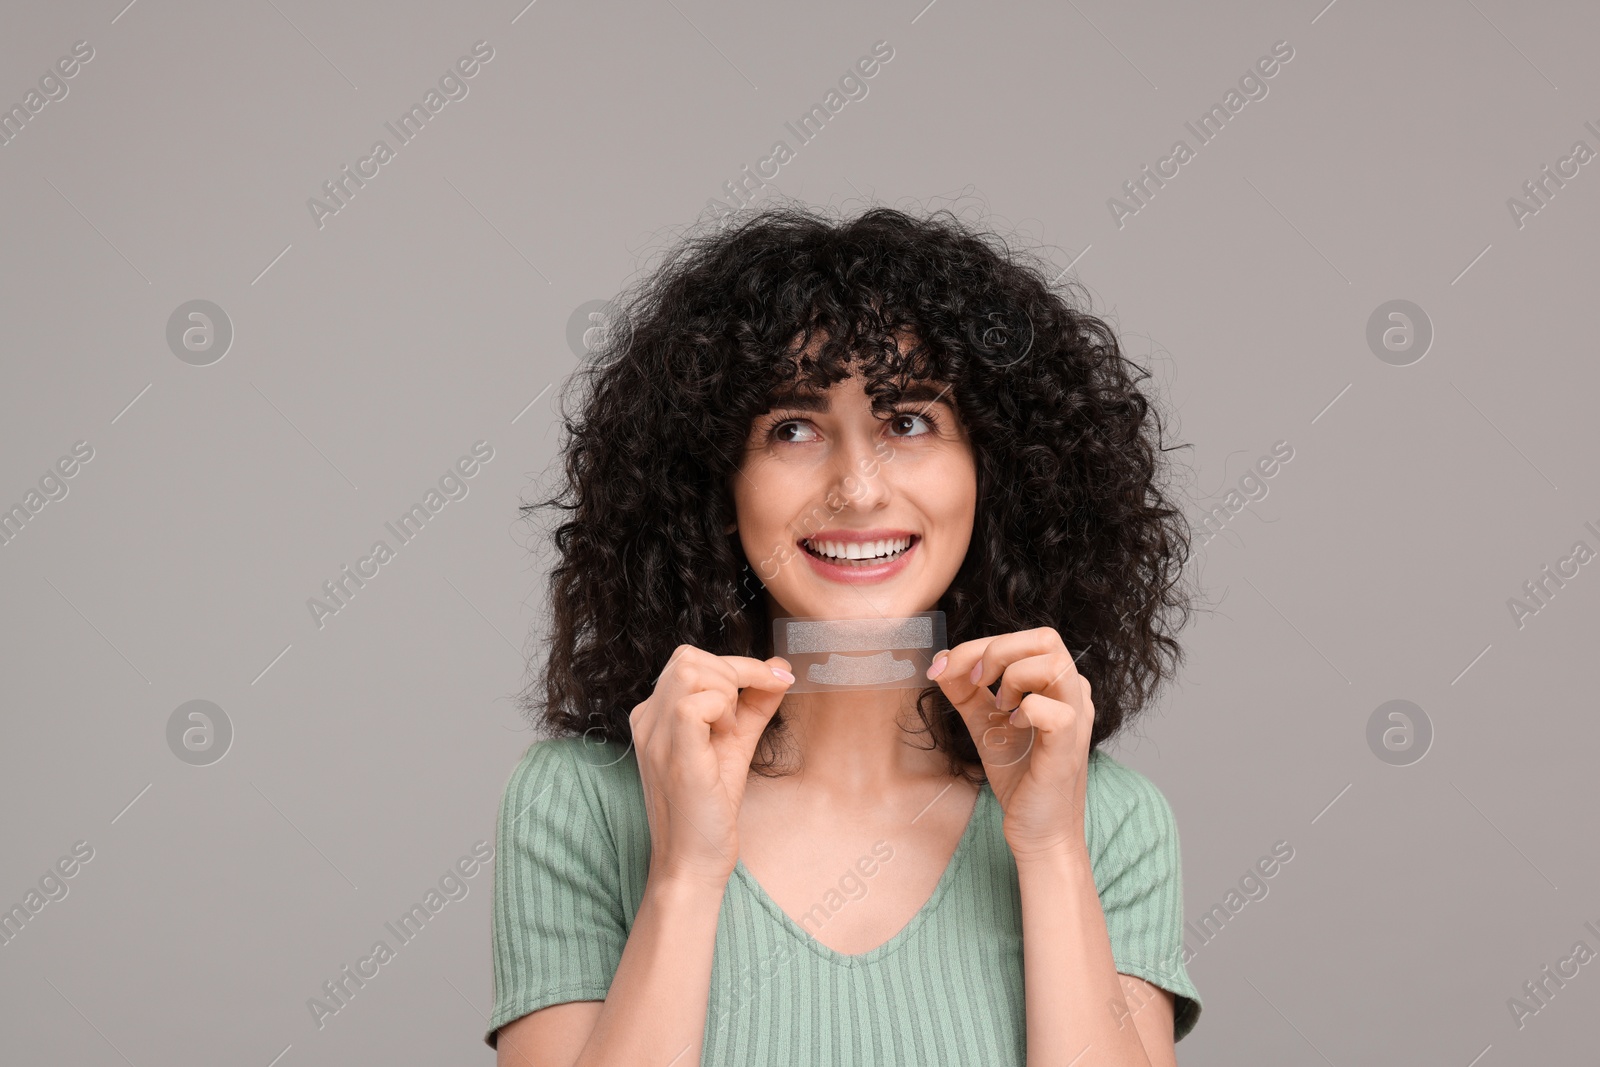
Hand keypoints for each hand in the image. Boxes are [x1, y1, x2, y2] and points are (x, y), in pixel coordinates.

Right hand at [630, 645, 793, 888]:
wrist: (694, 862)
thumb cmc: (709, 809)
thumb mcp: (735, 745)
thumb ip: (754, 706)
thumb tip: (780, 670)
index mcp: (656, 716)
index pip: (690, 661)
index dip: (738, 665)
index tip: (777, 679)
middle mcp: (648, 720)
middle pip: (689, 657)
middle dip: (734, 672)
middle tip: (750, 708)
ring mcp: (655, 735)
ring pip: (691, 670)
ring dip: (727, 690)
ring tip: (730, 729)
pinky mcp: (673, 753)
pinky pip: (694, 702)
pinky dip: (721, 710)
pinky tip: (724, 738)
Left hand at [926, 627, 1094, 859]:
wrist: (1035, 830)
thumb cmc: (1019, 776)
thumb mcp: (985, 723)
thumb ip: (966, 692)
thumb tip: (941, 663)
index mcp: (1056, 684)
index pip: (1024, 639)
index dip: (977, 646)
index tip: (944, 668)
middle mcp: (1073, 694)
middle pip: (1045, 638)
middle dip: (997, 650)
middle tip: (976, 681)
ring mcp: (1077, 718)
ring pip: (1055, 663)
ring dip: (1015, 677)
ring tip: (1001, 707)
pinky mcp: (1069, 746)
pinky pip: (1055, 711)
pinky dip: (1026, 711)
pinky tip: (1014, 727)